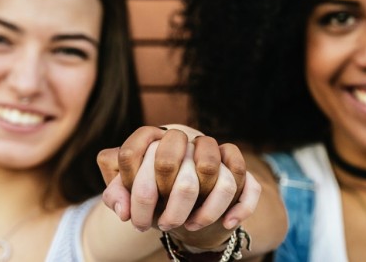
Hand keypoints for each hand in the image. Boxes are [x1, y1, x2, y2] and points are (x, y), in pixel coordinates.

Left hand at [97, 126, 260, 246]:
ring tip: (188, 226)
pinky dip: (240, 206)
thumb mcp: (129, 192)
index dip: (131, 184)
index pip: (135, 148)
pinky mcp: (238, 173)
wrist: (185, 198)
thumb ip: (116, 193)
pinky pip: (249, 182)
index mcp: (154, 138)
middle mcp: (185, 140)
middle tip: (161, 224)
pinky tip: (227, 223)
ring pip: (211, 168)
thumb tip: (123, 209)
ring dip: (201, 206)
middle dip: (165, 200)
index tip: (131, 215)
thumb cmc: (154, 192)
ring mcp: (214, 154)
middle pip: (169, 160)